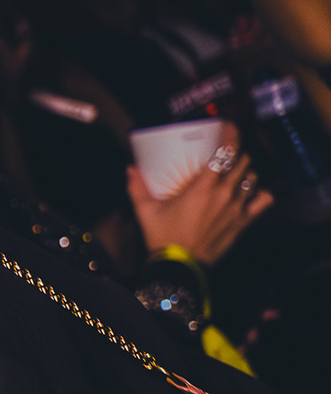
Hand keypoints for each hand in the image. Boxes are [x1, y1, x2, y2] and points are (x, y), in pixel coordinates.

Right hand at [127, 125, 272, 265]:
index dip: (231, 134)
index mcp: (202, 187)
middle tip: (224, 153)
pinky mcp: (243, 222)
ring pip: (252, 178)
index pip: (225, 151)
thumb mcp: (145, 211)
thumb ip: (137, 187)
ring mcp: (236, 208)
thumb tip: (130, 169)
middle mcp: (224, 194)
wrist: (179, 267)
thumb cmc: (163, 237)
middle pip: (242, 161)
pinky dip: (260, 193)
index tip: (227, 126)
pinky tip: (251, 192)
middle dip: (235, 153)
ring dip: (245, 171)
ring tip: (234, 173)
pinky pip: (263, 201)